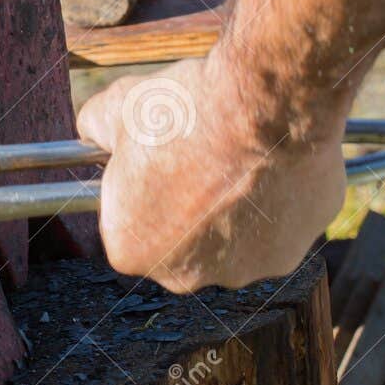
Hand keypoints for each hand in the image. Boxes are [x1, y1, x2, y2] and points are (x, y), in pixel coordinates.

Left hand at [76, 56, 348, 293]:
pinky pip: (274, 229)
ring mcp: (244, 271)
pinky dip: (272, 202)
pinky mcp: (291, 254)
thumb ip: (94, 128)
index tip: (148, 157)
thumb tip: (93, 130)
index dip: (136, 185)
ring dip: (230, 207)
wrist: (266, 109)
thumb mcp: (116, 107)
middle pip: (177, 238)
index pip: (126, 221)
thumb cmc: (185, 113)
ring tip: (234, 157)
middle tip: (193, 155)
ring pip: (229, 238)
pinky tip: (270, 164)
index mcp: (130, 250)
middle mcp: (185, 277)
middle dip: (183, 204)